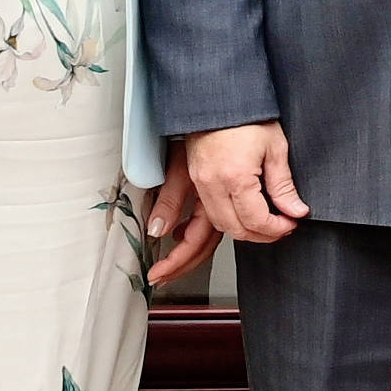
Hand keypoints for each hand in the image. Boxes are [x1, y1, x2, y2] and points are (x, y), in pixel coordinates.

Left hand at [144, 141, 222, 285]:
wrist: (232, 113)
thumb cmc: (213, 133)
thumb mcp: (180, 167)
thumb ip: (170, 201)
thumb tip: (158, 230)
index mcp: (210, 201)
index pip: (195, 243)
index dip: (177, 263)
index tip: (158, 274)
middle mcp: (221, 204)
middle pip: (203, 248)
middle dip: (181, 267)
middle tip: (159, 278)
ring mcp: (227, 200)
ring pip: (213, 240)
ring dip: (190, 257)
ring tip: (170, 267)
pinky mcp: (230, 192)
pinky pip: (218, 225)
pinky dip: (199, 237)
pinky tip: (184, 236)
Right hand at [185, 121, 308, 244]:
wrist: (218, 97)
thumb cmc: (246, 115)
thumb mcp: (275, 148)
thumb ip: (284, 185)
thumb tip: (296, 210)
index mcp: (236, 177)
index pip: (256, 221)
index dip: (277, 228)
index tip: (291, 222)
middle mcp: (213, 185)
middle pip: (237, 229)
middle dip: (262, 235)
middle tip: (282, 226)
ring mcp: (201, 183)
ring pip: (221, 225)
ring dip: (244, 230)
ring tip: (265, 222)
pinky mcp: (195, 179)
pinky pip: (210, 212)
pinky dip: (229, 218)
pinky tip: (244, 212)